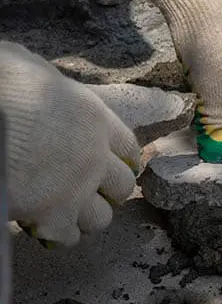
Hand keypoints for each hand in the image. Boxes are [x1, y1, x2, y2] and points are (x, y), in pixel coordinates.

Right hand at [0, 42, 139, 246]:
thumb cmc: (2, 86)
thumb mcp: (28, 67)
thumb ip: (45, 82)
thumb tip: (37, 78)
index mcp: (94, 119)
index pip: (127, 147)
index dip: (122, 160)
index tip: (117, 167)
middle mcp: (95, 156)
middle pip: (122, 186)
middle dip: (107, 192)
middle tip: (86, 193)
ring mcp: (78, 189)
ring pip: (101, 218)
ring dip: (85, 217)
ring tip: (65, 212)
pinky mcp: (54, 216)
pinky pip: (68, 237)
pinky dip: (57, 234)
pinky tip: (42, 226)